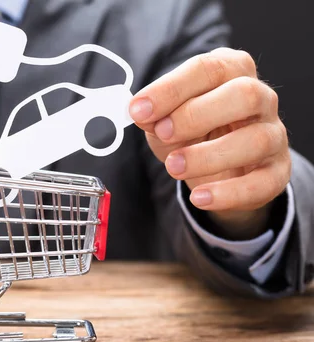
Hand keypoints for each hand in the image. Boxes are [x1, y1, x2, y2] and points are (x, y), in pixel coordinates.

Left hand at [129, 48, 290, 239]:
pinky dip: (229, 193)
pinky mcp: (277, 170)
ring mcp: (274, 134)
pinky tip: (200, 197)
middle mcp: (260, 97)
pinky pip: (262, 182)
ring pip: (256, 140)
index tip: (139, 109)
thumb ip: (155, 116)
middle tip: (163, 133)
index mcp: (231, 71)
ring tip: (174, 167)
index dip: (171, 89)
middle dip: (196, 115)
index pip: (207, 70)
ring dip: (209, 156)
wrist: (219, 169)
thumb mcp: (166, 120)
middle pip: (244, 95)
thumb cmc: (193, 132)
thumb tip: (141, 113)